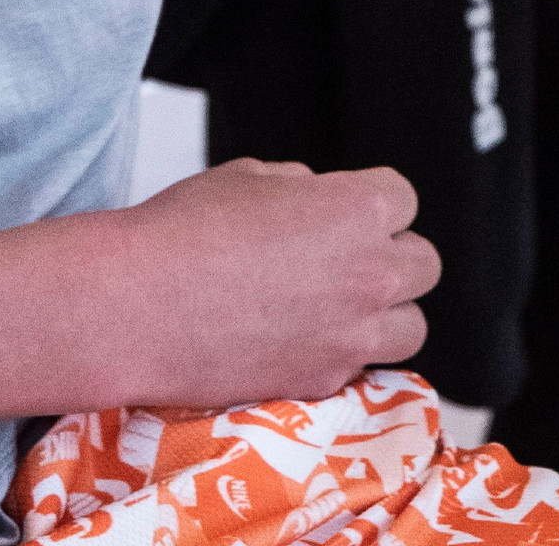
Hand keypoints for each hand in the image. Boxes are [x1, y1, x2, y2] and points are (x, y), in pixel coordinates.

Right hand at [102, 159, 436, 407]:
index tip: (345, 215)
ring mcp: (352, 334)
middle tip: (346, 261)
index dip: (371, 204)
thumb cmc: (181, 235)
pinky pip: (360, 368)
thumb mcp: (247, 177)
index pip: (403, 199)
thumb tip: (316, 199)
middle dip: (389, 258)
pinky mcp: (324, 381)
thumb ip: (302, 188)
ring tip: (339, 310)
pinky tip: (301, 342)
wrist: (136, 307)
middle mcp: (370, 273)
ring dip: (384, 315)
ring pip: (410, 327)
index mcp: (357, 210)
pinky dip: (341, 356)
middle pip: (422, 264)